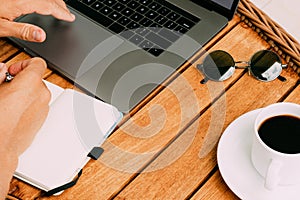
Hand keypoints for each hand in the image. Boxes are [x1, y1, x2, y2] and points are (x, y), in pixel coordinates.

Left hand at [0, 0, 74, 41]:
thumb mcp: (1, 27)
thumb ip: (23, 31)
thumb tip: (42, 36)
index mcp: (22, 2)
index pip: (49, 6)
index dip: (61, 12)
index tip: (70, 18)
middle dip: (60, 5)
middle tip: (67, 14)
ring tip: (58, 7)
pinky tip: (41, 2)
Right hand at [0, 58, 50, 197]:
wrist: (0, 147)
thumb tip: (1, 68)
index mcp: (31, 83)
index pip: (37, 63)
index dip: (23, 64)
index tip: (12, 71)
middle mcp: (42, 95)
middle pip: (36, 79)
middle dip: (21, 80)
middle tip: (4, 88)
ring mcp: (44, 109)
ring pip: (36, 93)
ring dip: (24, 93)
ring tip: (6, 103)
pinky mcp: (42, 121)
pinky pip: (37, 106)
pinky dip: (28, 105)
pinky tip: (12, 113)